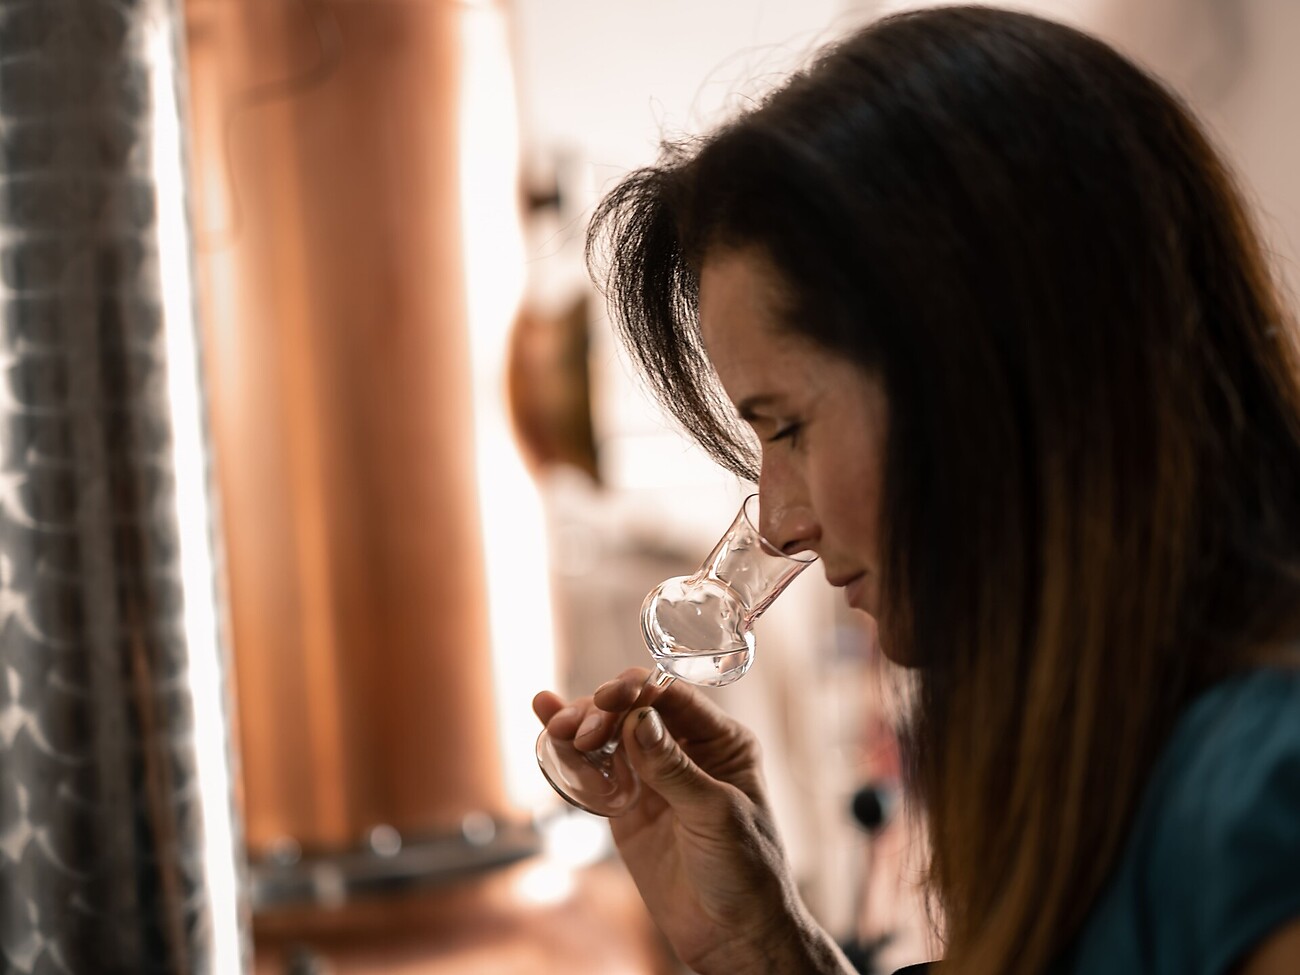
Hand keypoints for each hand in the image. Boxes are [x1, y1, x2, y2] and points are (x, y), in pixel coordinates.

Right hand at [533, 668, 853, 974]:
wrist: (733, 935)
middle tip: (582, 731)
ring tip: (558, 729)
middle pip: (635, 709)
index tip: (608, 699)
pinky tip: (548, 730)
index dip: (639, 690)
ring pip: (610, 734)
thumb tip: (641, 719)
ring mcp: (653, 776)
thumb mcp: (716, 815)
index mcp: (722, 742)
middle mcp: (686, 750)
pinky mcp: (626, 805)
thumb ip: (675, 769)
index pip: (674, 698)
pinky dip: (571, 751)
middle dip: (603, 711)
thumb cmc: (746, 871)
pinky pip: (596, 769)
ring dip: (581, 724)